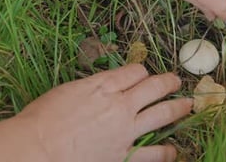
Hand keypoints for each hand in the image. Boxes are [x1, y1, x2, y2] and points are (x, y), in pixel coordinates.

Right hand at [18, 64, 191, 161]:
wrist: (38, 149)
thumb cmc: (43, 119)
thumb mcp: (67, 91)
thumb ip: (90, 88)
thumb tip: (101, 87)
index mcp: (103, 85)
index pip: (134, 71)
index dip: (141, 71)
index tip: (143, 74)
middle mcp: (120, 104)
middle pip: (154, 87)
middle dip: (168, 82)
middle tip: (176, 80)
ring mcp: (126, 130)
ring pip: (161, 113)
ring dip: (177, 107)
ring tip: (188, 104)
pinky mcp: (125, 154)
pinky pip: (154, 152)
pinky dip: (167, 152)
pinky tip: (173, 150)